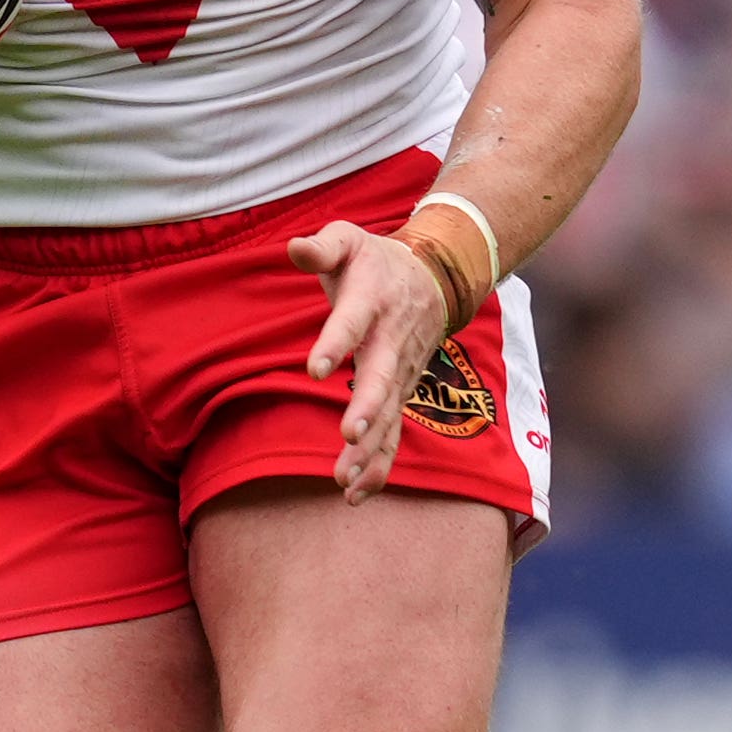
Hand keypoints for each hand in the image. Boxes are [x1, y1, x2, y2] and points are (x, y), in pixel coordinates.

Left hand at [290, 223, 453, 501]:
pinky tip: (356, 493)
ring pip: (390, 414)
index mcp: (372, 300)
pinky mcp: (402, 392)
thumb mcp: (349, 238)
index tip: (315, 368)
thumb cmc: (376, 260)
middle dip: (367, 407)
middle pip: (382, 377)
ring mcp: (402, 371)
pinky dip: (379, 464)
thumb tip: (295, 247)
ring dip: (369, 448)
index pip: (352, 323)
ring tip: (343, 479)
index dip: (335, 344)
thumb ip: (322, 245)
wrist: (436, 276)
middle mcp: (391, 340)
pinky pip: (395, 433)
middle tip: (349, 433)